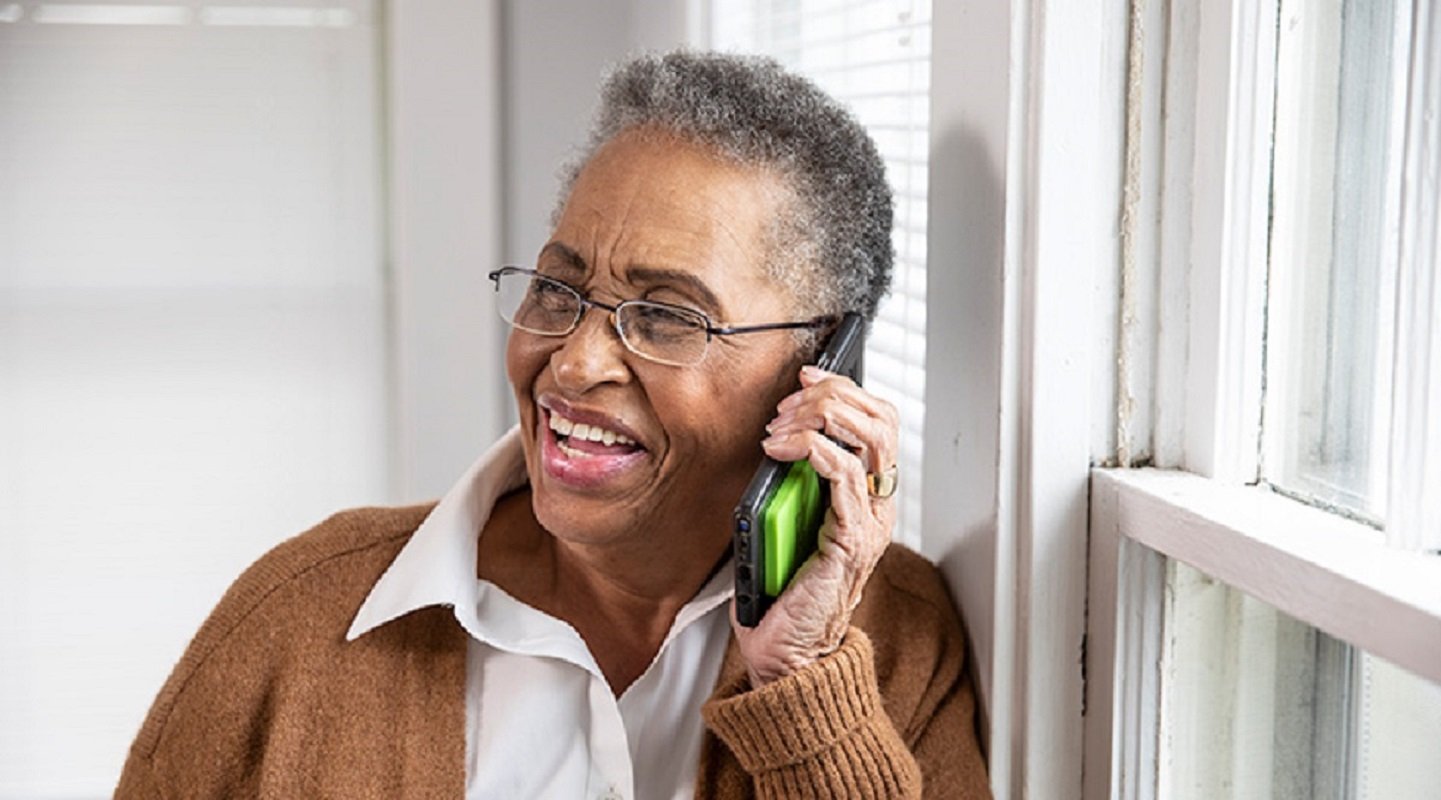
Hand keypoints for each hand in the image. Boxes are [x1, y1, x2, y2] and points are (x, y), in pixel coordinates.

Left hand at [732, 364, 898, 685]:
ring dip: (821, 416)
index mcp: (865, 496)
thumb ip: (792, 480)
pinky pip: (843, 475)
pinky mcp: (852, 539)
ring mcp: (870, 521)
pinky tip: (779, 450)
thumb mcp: (786, 518)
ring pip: (870, 437)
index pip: (878, 421)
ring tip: (780, 427)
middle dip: (833, 395)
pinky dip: (811, 448)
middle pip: (881, 419)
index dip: (845, 389)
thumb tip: (774, 435)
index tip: (805, 377)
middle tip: (789, 403)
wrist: (788, 652)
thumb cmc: (784, 593)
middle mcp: (876, 504)